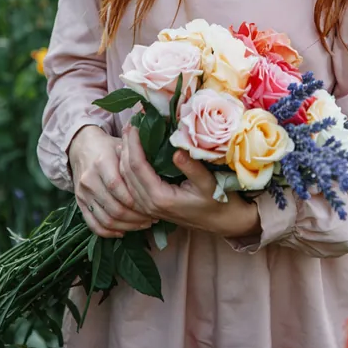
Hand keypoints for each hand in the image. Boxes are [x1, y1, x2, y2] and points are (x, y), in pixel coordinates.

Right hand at [68, 125, 155, 238]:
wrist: (82, 147)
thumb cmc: (109, 146)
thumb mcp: (123, 145)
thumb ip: (139, 156)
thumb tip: (168, 158)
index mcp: (102, 162)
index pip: (118, 186)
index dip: (136, 200)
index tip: (153, 206)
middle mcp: (90, 178)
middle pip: (114, 207)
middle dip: (135, 217)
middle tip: (152, 219)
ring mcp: (83, 193)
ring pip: (105, 219)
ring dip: (126, 226)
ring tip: (142, 225)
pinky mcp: (79, 202)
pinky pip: (93, 224)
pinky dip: (108, 232)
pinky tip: (123, 232)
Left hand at [118, 125, 260, 240]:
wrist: (223, 222)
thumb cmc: (219, 202)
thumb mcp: (209, 183)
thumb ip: (192, 168)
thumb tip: (177, 150)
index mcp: (160, 198)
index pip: (137, 166)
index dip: (133, 144)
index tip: (134, 125)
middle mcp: (149, 204)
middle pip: (126, 172)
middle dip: (126, 146)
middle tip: (128, 125)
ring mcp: (148, 207)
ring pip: (126, 179)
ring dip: (125, 155)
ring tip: (128, 135)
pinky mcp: (151, 206)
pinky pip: (131, 185)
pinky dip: (128, 167)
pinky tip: (131, 153)